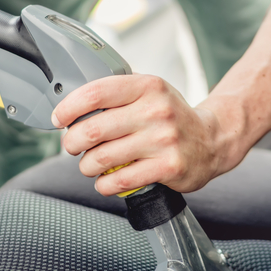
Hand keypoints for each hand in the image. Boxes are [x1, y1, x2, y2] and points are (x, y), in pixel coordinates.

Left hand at [53, 75, 241, 195]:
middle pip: (94, 128)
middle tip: (71, 145)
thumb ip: (117, 94)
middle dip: (72, 141)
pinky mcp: (168, 167)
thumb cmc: (171, 116)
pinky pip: (121, 180)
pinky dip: (104, 184)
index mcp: (148, 86)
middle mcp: (156, 110)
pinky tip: (104, 181)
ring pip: (103, 157)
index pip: (96, 93)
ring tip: (88, 165)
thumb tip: (72, 105)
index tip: (59, 118)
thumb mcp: (149, 93)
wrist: (212, 140)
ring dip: (86, 165)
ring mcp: (163, 140)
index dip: (69, 107)